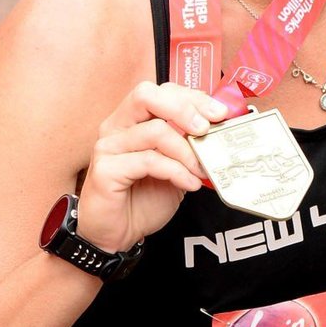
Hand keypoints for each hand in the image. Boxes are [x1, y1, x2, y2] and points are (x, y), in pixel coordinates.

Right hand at [77, 82, 227, 252]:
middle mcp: (116, 126)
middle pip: (148, 95)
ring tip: (201, 171)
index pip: (161, 91)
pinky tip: (188, 184)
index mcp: (132, 120)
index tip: (219, 113)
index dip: (192, 97)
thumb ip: (189, 146)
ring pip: (154, 131)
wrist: (116, 235)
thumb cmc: (142, 199)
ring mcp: (108, 146)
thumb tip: (220, 132)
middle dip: (184, 108)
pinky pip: (148, 161)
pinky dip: (175, 171)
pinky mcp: (105, 169)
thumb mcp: (175, 167)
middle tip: (206, 129)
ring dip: (186, 151)